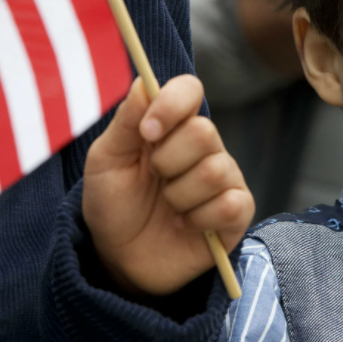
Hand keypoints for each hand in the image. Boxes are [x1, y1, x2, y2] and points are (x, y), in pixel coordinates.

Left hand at [82, 76, 253, 297]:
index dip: (172, 105)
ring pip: (214, 171)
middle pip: (204, 132)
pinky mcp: (236, 213)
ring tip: (168, 208)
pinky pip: (230, 204)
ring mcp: (224, 179)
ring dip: (179, 195)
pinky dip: (199, 219)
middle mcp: (204, 147)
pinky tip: (185, 226)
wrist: (120, 260)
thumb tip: (143, 80)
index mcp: (172, 126)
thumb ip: (126, 121)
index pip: (190, 90)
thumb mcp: (106, 161)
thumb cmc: (113, 205)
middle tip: (154, 180)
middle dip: (168, 162)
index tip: (147, 132)